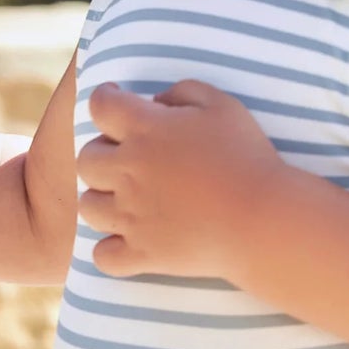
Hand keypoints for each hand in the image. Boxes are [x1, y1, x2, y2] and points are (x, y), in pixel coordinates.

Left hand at [77, 78, 286, 279]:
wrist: (262, 218)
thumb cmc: (247, 157)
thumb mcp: (222, 105)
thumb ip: (183, 91)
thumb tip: (156, 101)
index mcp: (145, 130)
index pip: (101, 105)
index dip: (105, 98)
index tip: (117, 100)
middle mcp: (128, 171)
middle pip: (86, 158)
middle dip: (101, 153)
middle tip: (126, 157)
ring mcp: (131, 216)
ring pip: (88, 206)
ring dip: (101, 199)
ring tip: (124, 199)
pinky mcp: (143, 253)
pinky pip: (104, 256)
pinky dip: (110, 250)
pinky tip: (128, 241)